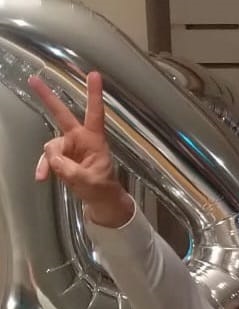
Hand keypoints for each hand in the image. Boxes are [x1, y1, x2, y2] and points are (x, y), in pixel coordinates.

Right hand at [30, 71, 133, 227]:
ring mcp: (69, 146)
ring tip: (51, 175)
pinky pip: (48, 158)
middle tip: (34, 80)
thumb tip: (53, 159)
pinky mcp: (61, 156)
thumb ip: (70, 170)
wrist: (100, 200)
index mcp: (94, 139)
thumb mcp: (90, 181)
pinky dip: (44, 167)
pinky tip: (41, 177)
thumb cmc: (101, 187)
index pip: (95, 114)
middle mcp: (80, 138)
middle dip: (48, 98)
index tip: (94, 75)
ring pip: (51, 146)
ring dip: (49, 161)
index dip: (94, 95)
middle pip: (62, 115)